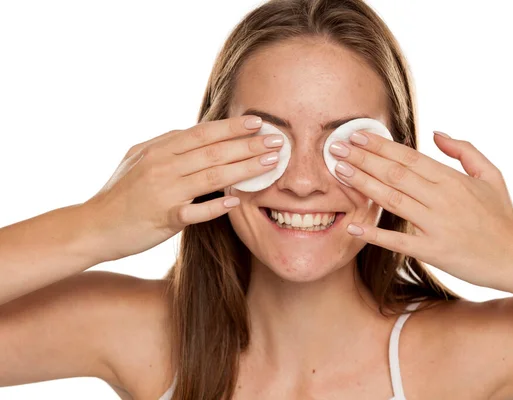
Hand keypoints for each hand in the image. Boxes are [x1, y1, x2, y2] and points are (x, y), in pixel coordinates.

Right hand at [84, 115, 282, 261]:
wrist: (94, 225)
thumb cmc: (121, 192)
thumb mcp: (139, 158)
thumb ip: (168, 145)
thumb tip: (196, 133)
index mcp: (160, 148)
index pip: (203, 132)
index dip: (233, 127)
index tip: (259, 122)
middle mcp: (163, 165)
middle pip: (214, 151)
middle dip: (248, 144)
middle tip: (278, 141)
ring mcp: (164, 191)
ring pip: (211, 176)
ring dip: (244, 168)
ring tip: (270, 163)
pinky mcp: (164, 218)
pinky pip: (195, 211)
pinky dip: (216, 206)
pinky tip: (236, 200)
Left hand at [329, 130, 512, 290]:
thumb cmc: (502, 216)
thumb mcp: (491, 175)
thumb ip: (464, 150)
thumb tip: (436, 133)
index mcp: (452, 178)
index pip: (408, 156)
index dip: (380, 145)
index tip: (357, 136)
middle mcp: (441, 198)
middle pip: (394, 173)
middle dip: (362, 158)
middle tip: (335, 148)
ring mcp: (436, 225)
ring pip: (392, 199)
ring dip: (363, 184)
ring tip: (339, 172)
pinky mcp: (432, 251)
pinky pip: (397, 241)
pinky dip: (374, 234)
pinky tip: (352, 226)